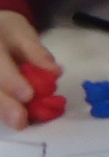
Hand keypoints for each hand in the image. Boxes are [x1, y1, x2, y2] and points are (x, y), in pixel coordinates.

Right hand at [0, 11, 58, 131]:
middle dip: (4, 104)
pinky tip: (13, 119)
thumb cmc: (7, 32)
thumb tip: (55, 71)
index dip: (11, 81)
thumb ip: (36, 52)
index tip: (28, 95)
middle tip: (20, 121)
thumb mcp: (22, 34)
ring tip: (20, 123)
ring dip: (2, 111)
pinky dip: (1, 112)